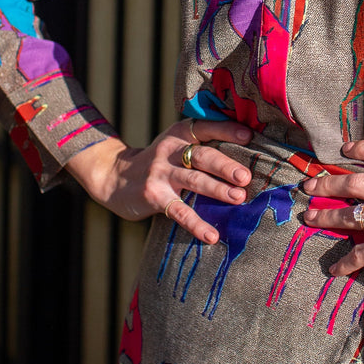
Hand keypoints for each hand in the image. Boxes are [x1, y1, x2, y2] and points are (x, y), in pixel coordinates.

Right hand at [65, 117, 252, 243]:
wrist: (114, 177)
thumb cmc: (159, 162)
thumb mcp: (175, 145)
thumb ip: (201, 146)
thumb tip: (245, 157)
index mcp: (180, 134)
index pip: (206, 127)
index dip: (227, 130)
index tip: (250, 136)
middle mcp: (170, 150)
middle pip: (203, 156)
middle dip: (225, 166)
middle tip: (245, 177)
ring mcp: (161, 173)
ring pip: (193, 181)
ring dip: (217, 190)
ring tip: (239, 198)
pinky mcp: (154, 196)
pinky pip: (179, 211)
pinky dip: (196, 224)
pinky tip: (212, 236)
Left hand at [301, 140, 363, 302]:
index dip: (362, 147)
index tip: (344, 148)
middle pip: (358, 182)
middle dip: (330, 181)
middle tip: (310, 182)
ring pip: (352, 214)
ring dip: (326, 214)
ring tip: (308, 215)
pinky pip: (361, 254)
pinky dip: (345, 262)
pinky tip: (334, 269)